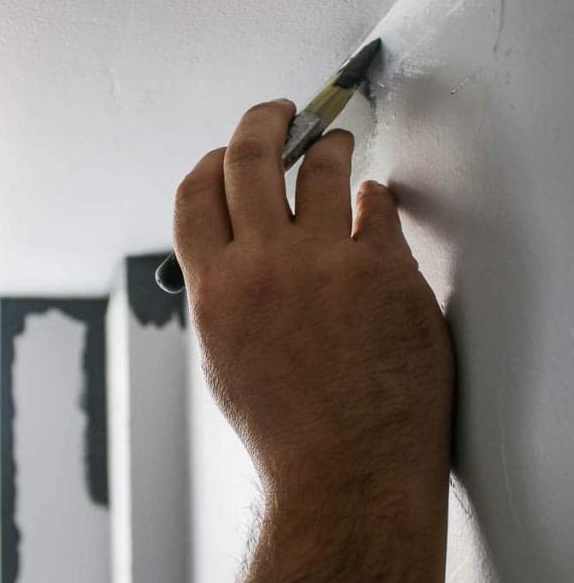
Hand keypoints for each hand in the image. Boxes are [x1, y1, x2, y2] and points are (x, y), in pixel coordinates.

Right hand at [173, 98, 453, 514]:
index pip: (196, 191)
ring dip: (328, 144)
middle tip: (280, 110)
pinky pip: (376, 205)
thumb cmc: (287, 429)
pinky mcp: (385, 270)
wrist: (348, 472)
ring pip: (321, 164)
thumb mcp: (224, 359)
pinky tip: (373, 201)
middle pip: (251, 156)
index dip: (212, 160)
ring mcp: (326, 264)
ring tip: (336, 143)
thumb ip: (223, 294)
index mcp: (214, 289)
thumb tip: (233, 248)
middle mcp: (263, 265)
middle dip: (263, 118)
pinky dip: (373, 196)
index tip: (229, 151)